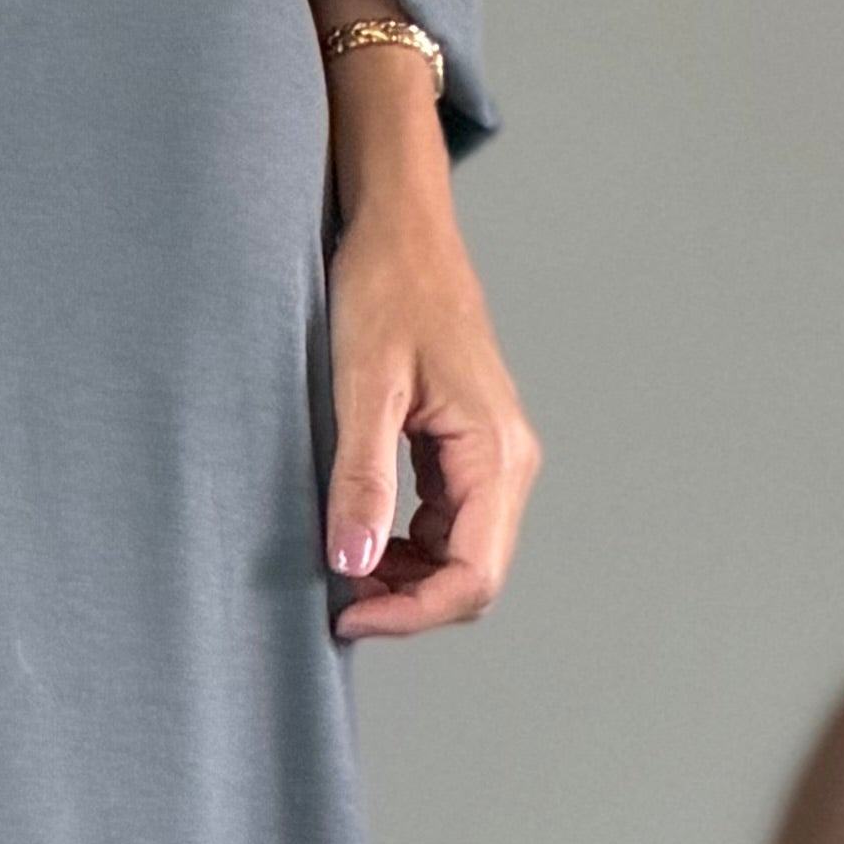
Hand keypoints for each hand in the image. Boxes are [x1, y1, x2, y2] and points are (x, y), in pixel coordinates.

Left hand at [323, 167, 537, 634]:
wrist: (401, 229)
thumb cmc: (384, 289)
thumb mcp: (362, 386)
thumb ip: (361, 479)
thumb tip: (354, 563)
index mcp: (494, 451)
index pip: (474, 575)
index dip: (411, 613)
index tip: (345, 614)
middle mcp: (509, 461)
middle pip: (476, 576)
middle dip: (408, 602)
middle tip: (335, 596)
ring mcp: (494, 456)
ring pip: (464, 555)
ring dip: (407, 577)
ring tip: (340, 564)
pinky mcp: (470, 449)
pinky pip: (451, 524)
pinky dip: (408, 546)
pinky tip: (360, 531)